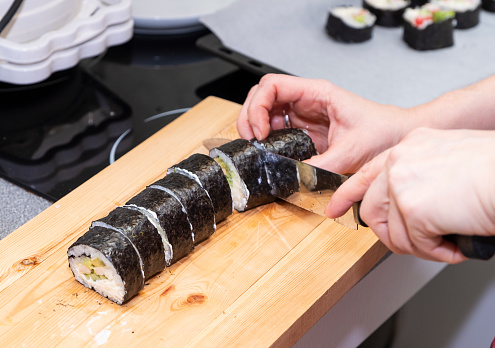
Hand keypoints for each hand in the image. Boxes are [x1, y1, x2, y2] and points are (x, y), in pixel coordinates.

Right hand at [237, 74, 415, 173]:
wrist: (397, 138)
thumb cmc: (382, 132)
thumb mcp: (352, 151)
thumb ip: (323, 165)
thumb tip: (296, 177)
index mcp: (316, 93)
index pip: (272, 86)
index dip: (258, 106)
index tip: (260, 131)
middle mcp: (306, 101)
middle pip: (261, 96)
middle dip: (249, 116)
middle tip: (252, 140)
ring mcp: (303, 115)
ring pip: (265, 112)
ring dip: (255, 128)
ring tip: (259, 147)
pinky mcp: (305, 131)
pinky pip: (276, 130)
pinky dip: (267, 140)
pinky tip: (270, 152)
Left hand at [327, 128, 494, 262]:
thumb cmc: (492, 169)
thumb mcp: (448, 159)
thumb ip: (419, 177)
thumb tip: (407, 207)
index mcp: (408, 146)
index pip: (365, 173)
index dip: (346, 195)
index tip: (334, 209)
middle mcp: (399, 161)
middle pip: (372, 210)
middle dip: (391, 235)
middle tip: (416, 244)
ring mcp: (402, 184)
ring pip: (394, 233)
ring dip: (421, 247)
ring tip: (447, 243)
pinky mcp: (413, 209)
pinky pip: (414, 244)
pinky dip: (437, 252)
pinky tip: (456, 244)